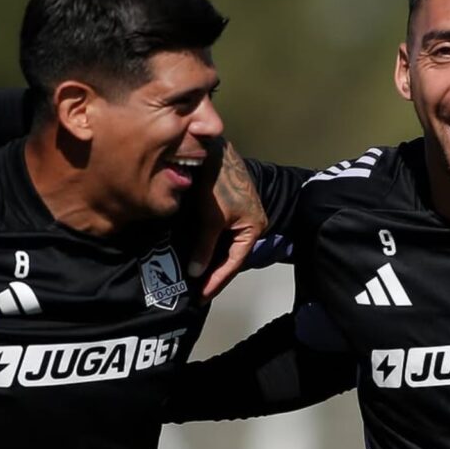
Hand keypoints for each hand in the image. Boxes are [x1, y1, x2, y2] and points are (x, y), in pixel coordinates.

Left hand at [188, 140, 267, 301]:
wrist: (213, 151)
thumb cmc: (217, 183)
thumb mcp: (211, 219)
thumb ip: (205, 247)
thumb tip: (196, 273)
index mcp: (254, 228)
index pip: (234, 262)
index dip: (217, 280)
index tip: (201, 297)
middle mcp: (251, 225)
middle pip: (232, 257)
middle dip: (215, 274)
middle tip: (197, 293)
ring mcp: (241, 218)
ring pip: (226, 247)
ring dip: (211, 262)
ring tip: (196, 280)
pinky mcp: (230, 211)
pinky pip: (221, 236)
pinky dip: (210, 247)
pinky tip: (198, 257)